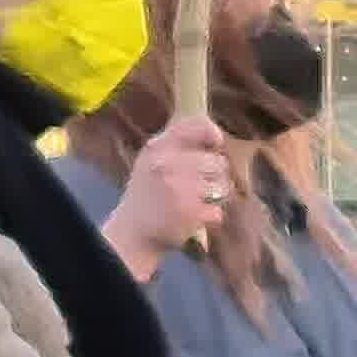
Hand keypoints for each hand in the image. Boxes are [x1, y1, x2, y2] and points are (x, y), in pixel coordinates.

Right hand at [102, 118, 234, 264]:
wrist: (133, 230)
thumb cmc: (148, 190)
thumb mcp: (153, 158)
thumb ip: (181, 142)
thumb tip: (218, 135)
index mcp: (158, 147)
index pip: (198, 126)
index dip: (213, 134)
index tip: (216, 144)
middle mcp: (167, 164)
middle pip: (219, 163)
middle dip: (215, 175)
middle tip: (197, 185)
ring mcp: (179, 189)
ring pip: (223, 187)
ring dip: (216, 197)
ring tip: (195, 200)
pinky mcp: (190, 213)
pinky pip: (218, 211)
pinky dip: (210, 216)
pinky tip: (192, 216)